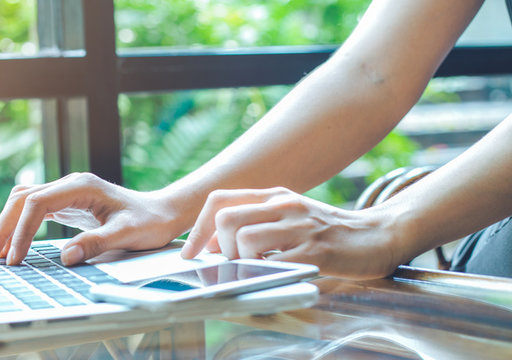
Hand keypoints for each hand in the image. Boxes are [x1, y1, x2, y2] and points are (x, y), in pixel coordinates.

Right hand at [0, 173, 187, 265]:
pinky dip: (17, 227)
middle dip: (2, 229)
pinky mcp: (65, 203)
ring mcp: (65, 192)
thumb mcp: (127, 234)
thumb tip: (66, 257)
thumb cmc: (149, 222)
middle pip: (22, 200)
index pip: (37, 203)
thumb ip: (97, 243)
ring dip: (5, 227)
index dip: (21, 231)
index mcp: (81, 186)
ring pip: (22, 203)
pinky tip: (10, 246)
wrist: (161, 213)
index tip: (15, 259)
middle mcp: (69, 184)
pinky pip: (32, 211)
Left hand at [180, 187, 400, 279]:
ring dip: (241, 261)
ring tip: (257, 268)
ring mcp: (299, 226)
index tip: (191, 252)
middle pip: (226, 218)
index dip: (197, 228)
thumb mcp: (287, 216)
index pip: (219, 200)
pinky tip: (275, 273)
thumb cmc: (326, 230)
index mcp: (272, 195)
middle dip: (218, 247)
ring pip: (245, 238)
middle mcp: (283, 204)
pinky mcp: (315, 249)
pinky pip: (274, 262)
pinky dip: (264, 273)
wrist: (377, 234)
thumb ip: (253, 223)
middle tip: (230, 262)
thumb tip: (209, 245)